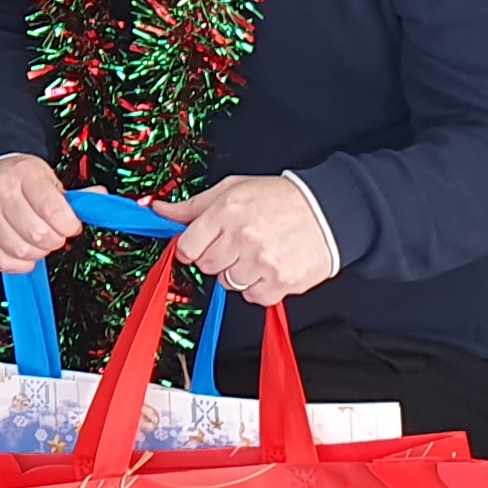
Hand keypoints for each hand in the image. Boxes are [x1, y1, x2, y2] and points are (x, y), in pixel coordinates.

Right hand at [0, 153, 80, 275]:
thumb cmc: (18, 178)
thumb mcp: (46, 177)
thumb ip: (75, 195)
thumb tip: (101, 199)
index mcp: (24, 174)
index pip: (53, 210)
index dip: (69, 225)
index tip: (71, 225)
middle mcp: (0, 191)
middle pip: (38, 234)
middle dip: (55, 240)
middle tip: (55, 233)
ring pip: (21, 251)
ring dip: (38, 253)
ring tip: (38, 241)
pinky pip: (3, 262)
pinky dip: (19, 264)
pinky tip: (23, 249)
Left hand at [160, 175, 338, 304]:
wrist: (328, 211)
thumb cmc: (279, 198)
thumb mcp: (232, 189)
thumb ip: (193, 205)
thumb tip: (159, 210)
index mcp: (226, 212)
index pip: (187, 247)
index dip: (191, 248)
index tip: (200, 246)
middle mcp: (243, 238)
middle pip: (206, 267)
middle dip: (216, 258)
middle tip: (235, 245)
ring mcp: (263, 262)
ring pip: (228, 284)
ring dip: (238, 273)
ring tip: (256, 253)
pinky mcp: (282, 282)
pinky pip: (254, 297)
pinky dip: (258, 288)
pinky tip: (269, 268)